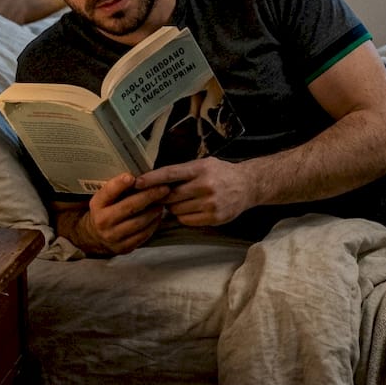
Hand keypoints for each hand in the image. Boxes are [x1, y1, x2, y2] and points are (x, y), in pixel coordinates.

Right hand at [60, 174, 169, 254]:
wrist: (95, 236)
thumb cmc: (106, 210)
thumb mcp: (106, 197)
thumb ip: (118, 188)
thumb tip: (140, 175)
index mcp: (97, 204)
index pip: (108, 192)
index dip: (119, 184)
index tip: (132, 177)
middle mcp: (102, 221)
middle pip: (129, 207)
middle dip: (149, 196)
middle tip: (164, 188)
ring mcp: (112, 236)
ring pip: (138, 222)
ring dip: (154, 211)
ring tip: (163, 202)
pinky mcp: (123, 248)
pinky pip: (142, 235)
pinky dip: (153, 225)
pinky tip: (158, 216)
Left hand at [134, 157, 255, 226]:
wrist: (248, 186)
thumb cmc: (221, 173)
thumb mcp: (204, 164)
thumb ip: (184, 171)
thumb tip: (155, 179)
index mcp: (200, 169)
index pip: (170, 173)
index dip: (152, 178)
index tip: (136, 182)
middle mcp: (205, 186)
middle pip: (170, 196)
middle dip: (163, 197)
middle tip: (161, 196)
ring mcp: (210, 203)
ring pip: (177, 210)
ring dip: (174, 208)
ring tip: (183, 201)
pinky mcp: (214, 218)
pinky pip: (187, 220)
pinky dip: (184, 216)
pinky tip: (191, 209)